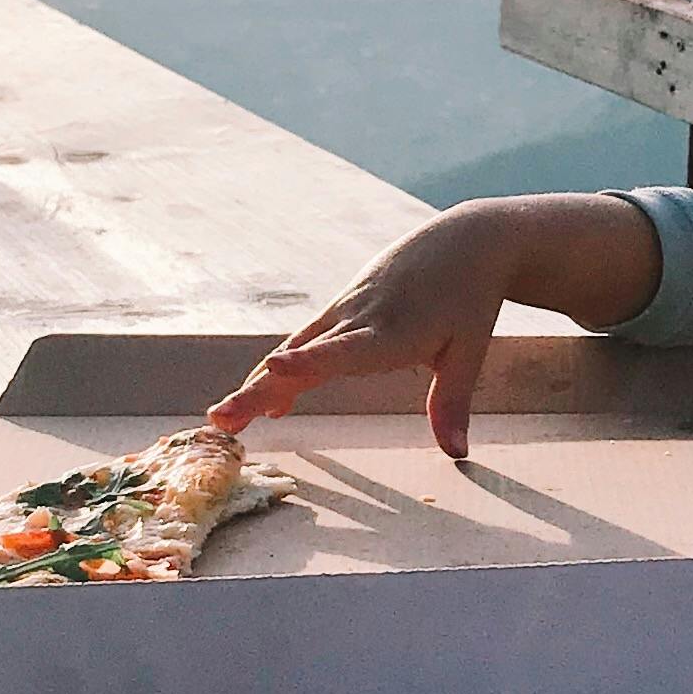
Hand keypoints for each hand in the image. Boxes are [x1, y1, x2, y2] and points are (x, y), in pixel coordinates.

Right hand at [205, 193, 660, 458]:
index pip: (344, 350)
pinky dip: (281, 370)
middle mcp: (358, 318)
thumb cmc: (470, 298)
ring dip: (256, 384)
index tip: (275, 371)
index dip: (308, 362)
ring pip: (292, 350)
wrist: (465, 240)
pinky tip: (270, 405)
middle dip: (258, 389)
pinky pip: (303, 342)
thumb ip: (451, 402)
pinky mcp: (339, 309)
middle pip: (300, 356)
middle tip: (221, 421)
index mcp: (393, 330)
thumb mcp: (470, 350)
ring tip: (224, 420)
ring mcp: (343, 311)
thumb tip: (456, 453)